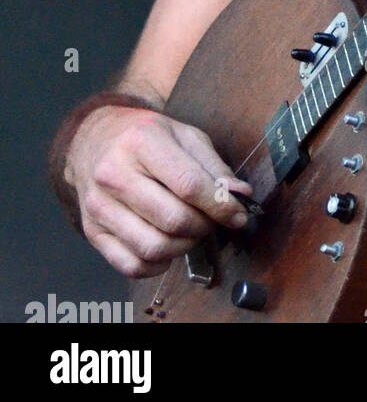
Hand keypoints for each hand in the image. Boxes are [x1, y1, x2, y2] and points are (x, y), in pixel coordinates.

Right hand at [64, 104, 253, 278]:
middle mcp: (114, 174)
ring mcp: (99, 206)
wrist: (95, 140)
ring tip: (192, 231)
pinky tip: (168, 247)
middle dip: (204, 226)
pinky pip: (131, 265)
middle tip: (213, 220)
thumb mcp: (185, 135)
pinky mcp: (91, 231)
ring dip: (184, 247)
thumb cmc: (147, 136)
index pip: (188, 185)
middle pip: (172, 219)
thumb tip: (240, 196)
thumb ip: (214, 166)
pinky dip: (158, 265)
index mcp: (142, 141)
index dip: (220, 206)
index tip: (238, 215)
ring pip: (153, 247)